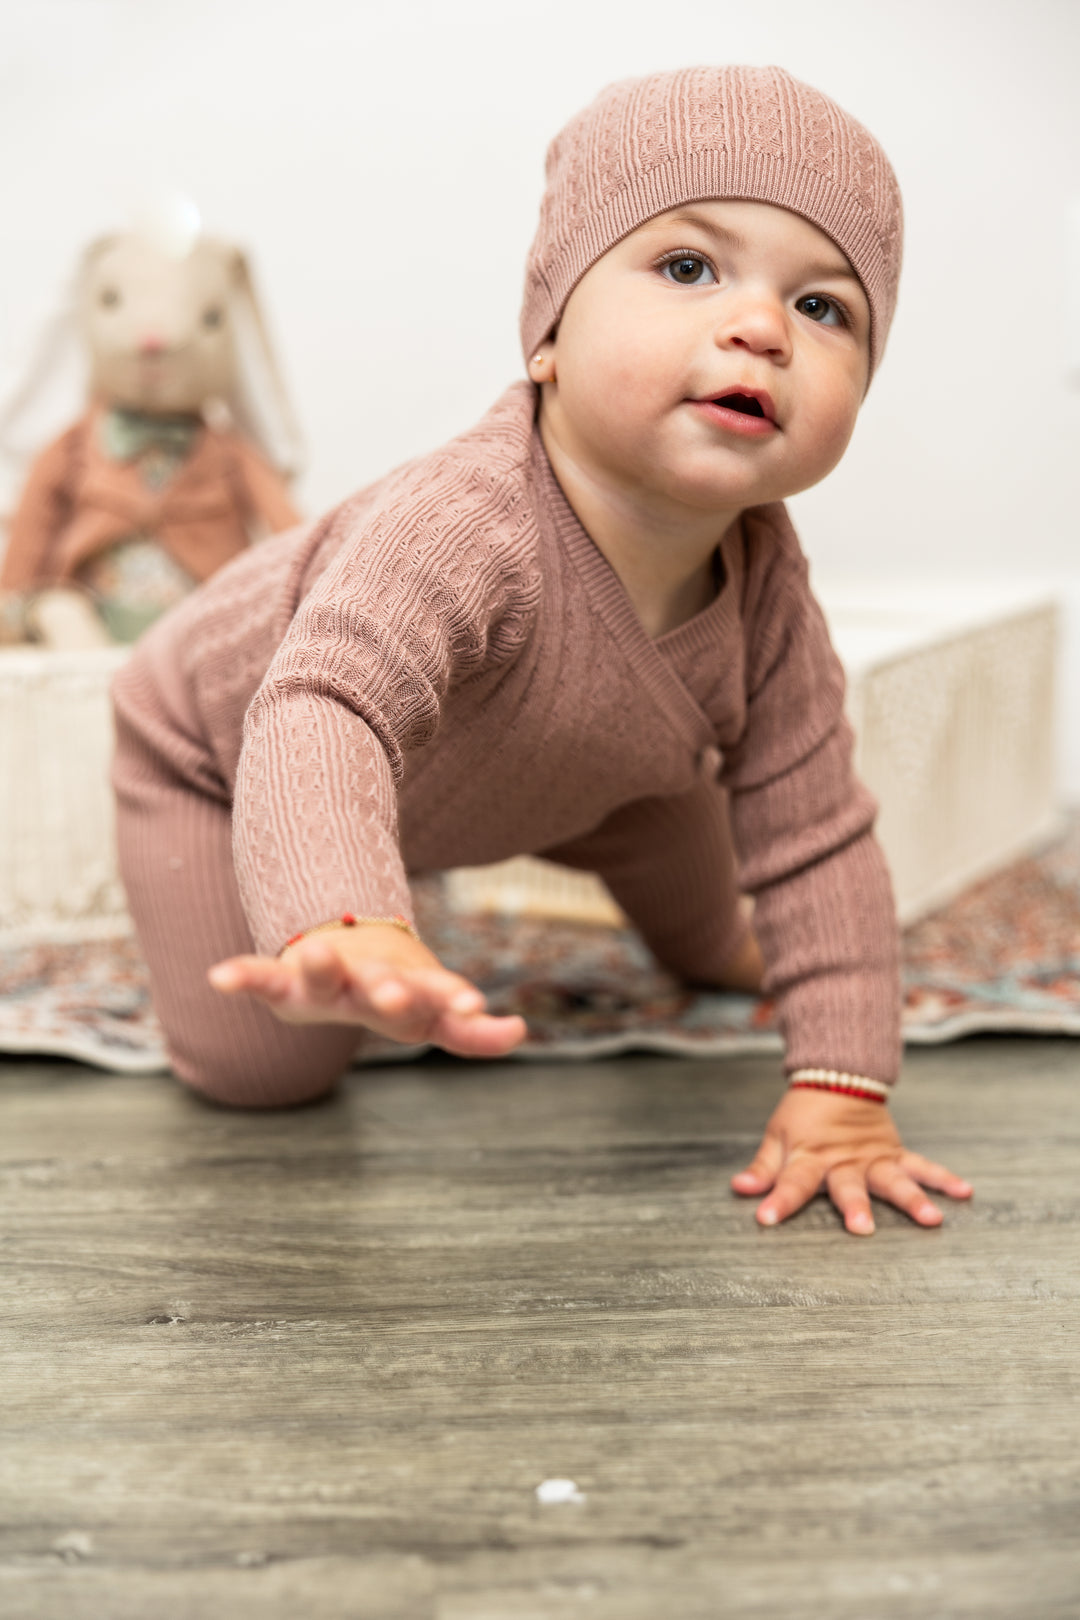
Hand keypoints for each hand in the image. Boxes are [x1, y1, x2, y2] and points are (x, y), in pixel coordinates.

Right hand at [208, 924, 526, 1058]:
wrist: (343, 942)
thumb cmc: (393, 989)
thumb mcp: (433, 1014)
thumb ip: (471, 1032)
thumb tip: (520, 1032)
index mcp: (409, 990)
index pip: (437, 996)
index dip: (455, 1002)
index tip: (476, 1006)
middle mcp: (368, 978)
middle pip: (382, 984)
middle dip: (390, 990)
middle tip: (395, 995)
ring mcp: (328, 976)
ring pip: (324, 971)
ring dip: (320, 963)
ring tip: (313, 952)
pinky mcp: (286, 979)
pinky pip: (261, 977)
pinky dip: (242, 975)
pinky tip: (218, 978)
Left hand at [731, 1087, 972, 1234]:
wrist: (838, 1074)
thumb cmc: (804, 1114)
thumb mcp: (777, 1137)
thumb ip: (763, 1168)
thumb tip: (740, 1189)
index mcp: (810, 1157)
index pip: (791, 1181)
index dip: (778, 1199)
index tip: (766, 1218)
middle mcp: (844, 1160)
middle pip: (848, 1185)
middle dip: (855, 1206)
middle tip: (862, 1228)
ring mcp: (873, 1156)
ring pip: (894, 1179)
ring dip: (912, 1198)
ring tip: (931, 1219)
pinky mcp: (895, 1152)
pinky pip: (922, 1165)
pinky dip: (944, 1177)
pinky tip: (964, 1191)